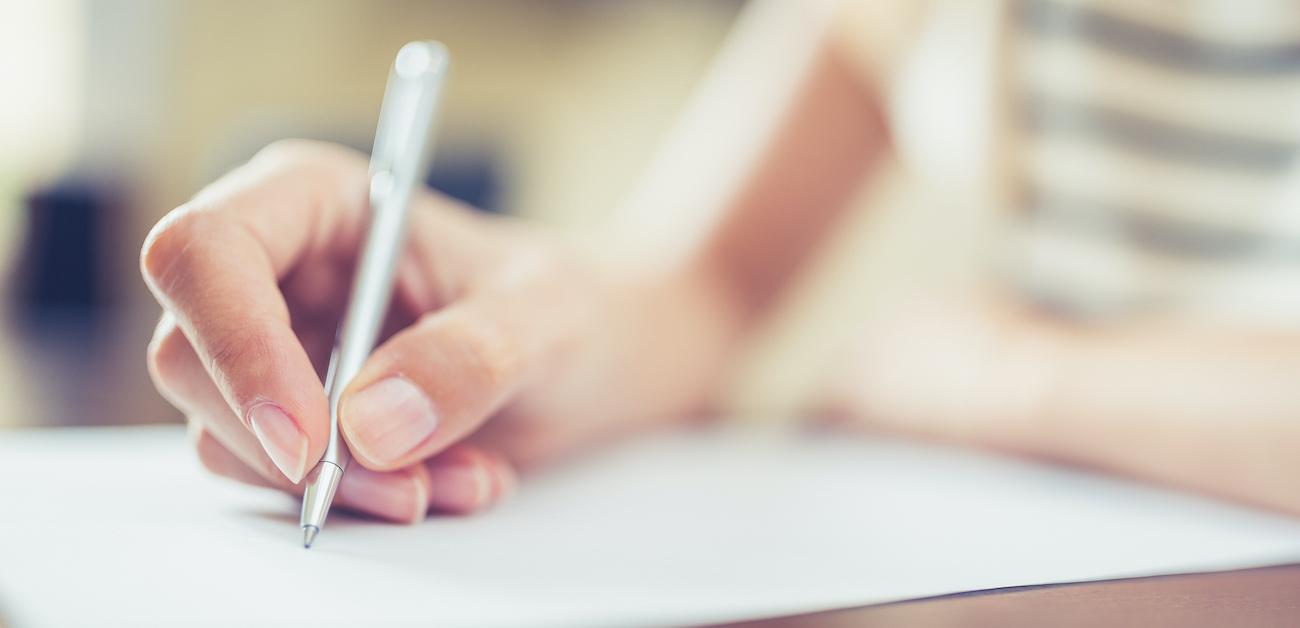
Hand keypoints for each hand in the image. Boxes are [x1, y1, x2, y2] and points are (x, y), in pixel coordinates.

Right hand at [142, 140, 736, 521]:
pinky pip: (278, 477)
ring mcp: (277, 347)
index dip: (236, 346)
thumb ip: (469, 356)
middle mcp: (277, 270)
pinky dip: (358, 501)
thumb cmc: (576, 305)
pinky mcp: (297, 416)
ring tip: (461, 477)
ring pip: (227, 433)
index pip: (205, 251)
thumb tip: (367, 424)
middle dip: (296, 445)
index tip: (311, 438)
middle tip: (409, 486)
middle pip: (192, 356)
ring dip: (341, 485)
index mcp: (315, 200)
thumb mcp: (548, 318)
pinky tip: (450, 481)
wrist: (601, 357)